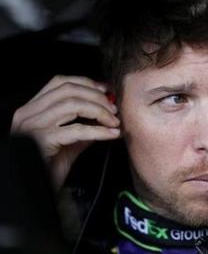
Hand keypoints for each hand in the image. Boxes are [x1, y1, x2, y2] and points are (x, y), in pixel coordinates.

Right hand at [10, 75, 120, 189]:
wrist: (35, 189)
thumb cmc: (48, 166)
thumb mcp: (67, 143)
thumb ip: (82, 127)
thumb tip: (105, 117)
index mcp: (32, 109)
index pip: (59, 82)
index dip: (86, 83)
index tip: (106, 90)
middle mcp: (29, 113)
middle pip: (69, 90)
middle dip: (96, 97)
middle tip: (114, 109)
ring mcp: (34, 126)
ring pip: (73, 105)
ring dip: (100, 111)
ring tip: (114, 121)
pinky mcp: (43, 141)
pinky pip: (77, 130)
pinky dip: (99, 130)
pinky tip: (111, 134)